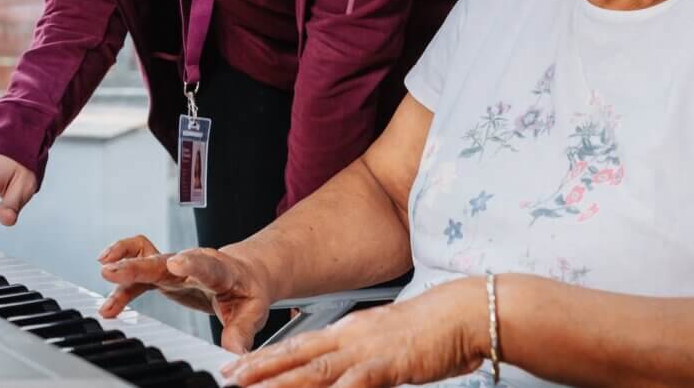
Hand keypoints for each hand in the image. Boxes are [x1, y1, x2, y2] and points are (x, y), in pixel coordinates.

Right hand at [100, 236, 273, 351]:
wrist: (245, 272)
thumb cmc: (248, 289)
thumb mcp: (253, 310)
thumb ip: (242, 330)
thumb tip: (234, 353)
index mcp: (220, 270)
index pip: (205, 265)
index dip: (191, 263)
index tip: (176, 263)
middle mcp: (194, 263)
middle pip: (164, 261)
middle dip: (139, 264)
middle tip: (114, 269)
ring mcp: (176, 266)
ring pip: (148, 257)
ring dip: (125, 262)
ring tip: (103, 271)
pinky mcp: (164, 274)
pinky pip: (140, 271)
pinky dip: (123, 284)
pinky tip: (108, 305)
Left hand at [221, 277, 487, 387]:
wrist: (464, 312)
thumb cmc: (435, 330)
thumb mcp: (389, 347)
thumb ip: (365, 363)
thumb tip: (347, 378)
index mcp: (352, 331)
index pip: (300, 345)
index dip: (268, 359)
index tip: (239, 368)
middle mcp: (352, 336)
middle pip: (297, 355)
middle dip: (260, 370)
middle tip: (229, 378)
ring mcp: (366, 349)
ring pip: (313, 370)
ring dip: (280, 383)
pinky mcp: (386, 363)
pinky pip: (352, 384)